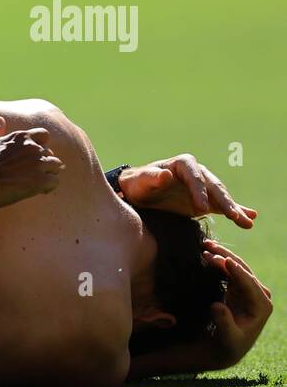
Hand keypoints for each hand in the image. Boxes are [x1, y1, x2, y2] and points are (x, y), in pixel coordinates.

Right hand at [0, 116, 63, 209]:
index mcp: (21, 137)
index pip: (43, 136)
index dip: (41, 146)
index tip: (32, 156)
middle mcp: (34, 148)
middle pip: (50, 153)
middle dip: (44, 162)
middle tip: (33, 174)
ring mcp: (39, 164)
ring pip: (57, 166)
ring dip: (49, 174)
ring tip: (37, 183)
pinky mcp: (41, 180)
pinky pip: (55, 182)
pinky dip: (49, 187)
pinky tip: (39, 191)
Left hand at [117, 155, 255, 227]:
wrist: (137, 192)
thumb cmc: (137, 184)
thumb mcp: (141, 181)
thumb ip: (152, 179)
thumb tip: (166, 175)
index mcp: (183, 164)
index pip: (195, 177)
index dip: (199, 191)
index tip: (202, 207)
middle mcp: (197, 173)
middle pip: (213, 187)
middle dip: (224, 202)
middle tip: (233, 217)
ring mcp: (203, 187)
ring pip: (221, 197)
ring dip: (234, 209)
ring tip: (247, 222)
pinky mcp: (205, 199)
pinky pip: (221, 205)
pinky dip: (236, 211)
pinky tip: (250, 217)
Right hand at [202, 240, 272, 366]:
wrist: (225, 346)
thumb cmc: (228, 344)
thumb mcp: (227, 337)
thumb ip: (224, 322)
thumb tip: (216, 306)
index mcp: (262, 306)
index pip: (250, 284)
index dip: (237, 271)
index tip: (224, 260)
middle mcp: (259, 295)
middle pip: (244, 271)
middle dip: (227, 258)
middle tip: (208, 248)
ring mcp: (249, 289)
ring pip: (236, 267)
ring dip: (221, 255)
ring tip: (205, 245)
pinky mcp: (238, 287)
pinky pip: (229, 270)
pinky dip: (218, 261)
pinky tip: (206, 252)